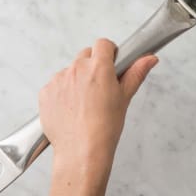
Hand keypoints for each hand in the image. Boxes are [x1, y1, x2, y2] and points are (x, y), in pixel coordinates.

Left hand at [39, 38, 157, 168]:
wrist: (82, 151)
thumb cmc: (105, 127)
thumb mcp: (125, 97)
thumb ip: (137, 72)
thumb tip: (150, 58)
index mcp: (98, 67)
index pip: (103, 44)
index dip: (109, 53)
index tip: (111, 64)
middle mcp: (76, 69)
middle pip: (85, 55)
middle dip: (93, 66)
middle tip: (100, 87)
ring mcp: (58, 80)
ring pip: (70, 70)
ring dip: (77, 79)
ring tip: (85, 102)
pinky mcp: (45, 92)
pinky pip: (55, 85)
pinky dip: (62, 93)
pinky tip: (71, 108)